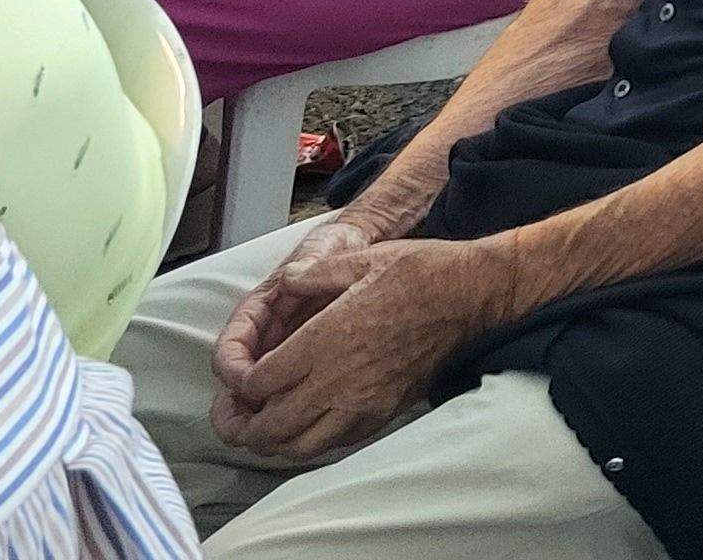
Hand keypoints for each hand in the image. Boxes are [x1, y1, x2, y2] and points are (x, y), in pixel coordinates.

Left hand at [212, 234, 507, 461]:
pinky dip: (308, 443)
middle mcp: (336, 380)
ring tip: (263, 426)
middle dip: (240, 425)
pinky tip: (306, 425)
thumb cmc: (420, 272)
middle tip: (231, 415)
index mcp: (323, 341)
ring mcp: (361, 403)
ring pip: (296, 446)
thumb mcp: (363, 258)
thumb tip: (287, 282)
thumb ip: (315, 274)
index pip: (257, 384)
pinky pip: (332, 445)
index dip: (238, 387)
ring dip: (272, 440)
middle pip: (268, 427)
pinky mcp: (382, 414)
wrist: (471, 295)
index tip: (238, 378)